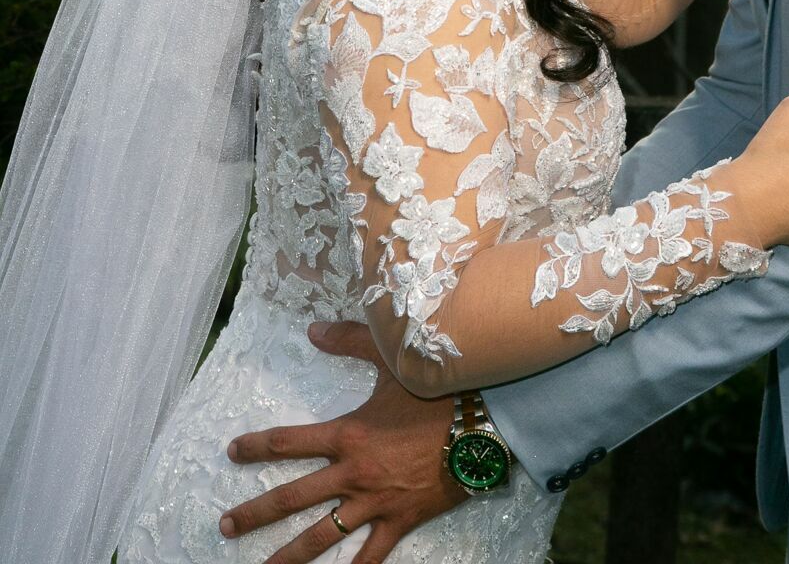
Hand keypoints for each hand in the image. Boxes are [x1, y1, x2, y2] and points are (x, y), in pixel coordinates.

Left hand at [220, 322, 463, 563]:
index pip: (288, 441)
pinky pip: (371, 556)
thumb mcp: (391, 359)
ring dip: (289, 555)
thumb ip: (349, 340)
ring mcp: (375, 502)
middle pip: (293, 497)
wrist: (479, 426)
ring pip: (323, 535)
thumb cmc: (435, 392)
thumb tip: (312, 329)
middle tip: (226, 526)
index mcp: (347, 434)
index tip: (232, 451)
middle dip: (256, 513)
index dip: (256, 446)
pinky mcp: (399, 522)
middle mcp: (353, 472)